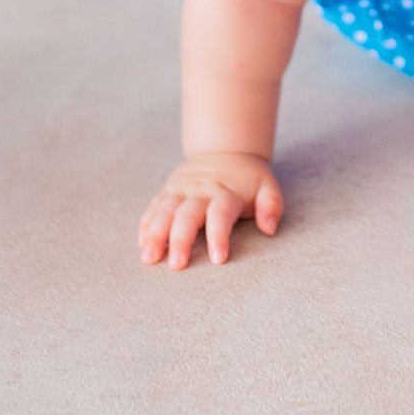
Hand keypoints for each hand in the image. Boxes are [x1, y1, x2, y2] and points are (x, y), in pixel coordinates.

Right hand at [138, 152, 283, 268]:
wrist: (226, 149)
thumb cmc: (248, 178)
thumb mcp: (267, 186)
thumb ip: (271, 205)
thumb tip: (269, 229)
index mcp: (226, 192)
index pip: (221, 214)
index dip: (219, 235)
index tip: (218, 259)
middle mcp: (201, 190)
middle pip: (188, 214)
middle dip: (181, 239)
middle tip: (177, 264)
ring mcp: (182, 189)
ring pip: (165, 210)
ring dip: (155, 234)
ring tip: (149, 258)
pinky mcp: (169, 190)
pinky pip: (155, 206)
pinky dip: (147, 224)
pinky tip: (142, 243)